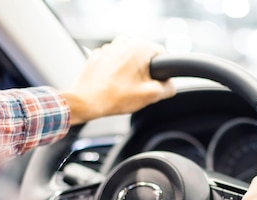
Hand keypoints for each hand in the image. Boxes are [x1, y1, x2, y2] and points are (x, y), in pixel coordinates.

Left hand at [61, 37, 175, 124]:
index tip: (157, 84)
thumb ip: (167, 88)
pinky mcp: (99, 55)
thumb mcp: (150, 96)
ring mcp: (109, 47)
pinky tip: (113, 86)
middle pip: (145, 58)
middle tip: (139, 90)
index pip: (163, 55)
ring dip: (131, 73)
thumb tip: (170, 85)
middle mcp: (124, 42)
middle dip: (145, 73)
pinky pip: (115, 62)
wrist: (85, 101)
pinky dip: (117, 73)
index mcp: (139, 47)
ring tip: (124, 89)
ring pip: (130, 60)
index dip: (163, 72)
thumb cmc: (114, 97)